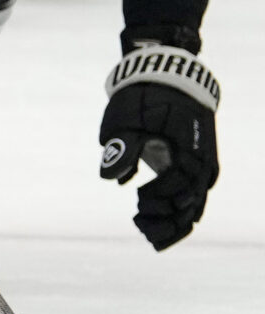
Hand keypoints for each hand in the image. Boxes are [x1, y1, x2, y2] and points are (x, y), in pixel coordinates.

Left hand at [99, 40, 220, 249]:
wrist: (170, 76)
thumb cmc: (144, 97)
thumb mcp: (127, 117)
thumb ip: (122, 147)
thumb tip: (110, 178)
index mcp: (186, 147)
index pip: (176, 183)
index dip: (157, 199)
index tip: (137, 206)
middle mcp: (201, 159)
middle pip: (189, 200)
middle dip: (166, 220)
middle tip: (140, 228)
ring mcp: (203, 163)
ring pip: (195, 202)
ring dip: (176, 222)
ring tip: (152, 237)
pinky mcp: (198, 164)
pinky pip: (196, 195)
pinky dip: (183, 211)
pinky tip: (167, 225)